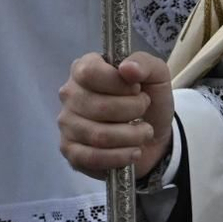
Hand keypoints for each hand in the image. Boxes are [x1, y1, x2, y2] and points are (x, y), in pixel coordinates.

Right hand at [57, 51, 174, 178]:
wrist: (152, 134)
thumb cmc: (148, 98)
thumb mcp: (156, 75)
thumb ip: (144, 64)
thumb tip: (127, 68)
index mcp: (84, 68)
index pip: (90, 72)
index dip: (119, 84)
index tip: (137, 89)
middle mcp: (70, 94)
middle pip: (99, 106)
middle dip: (133, 111)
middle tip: (144, 111)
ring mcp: (67, 124)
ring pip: (99, 135)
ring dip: (131, 136)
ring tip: (144, 132)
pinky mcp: (71, 151)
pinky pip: (93, 158)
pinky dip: (120, 157)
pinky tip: (133, 151)